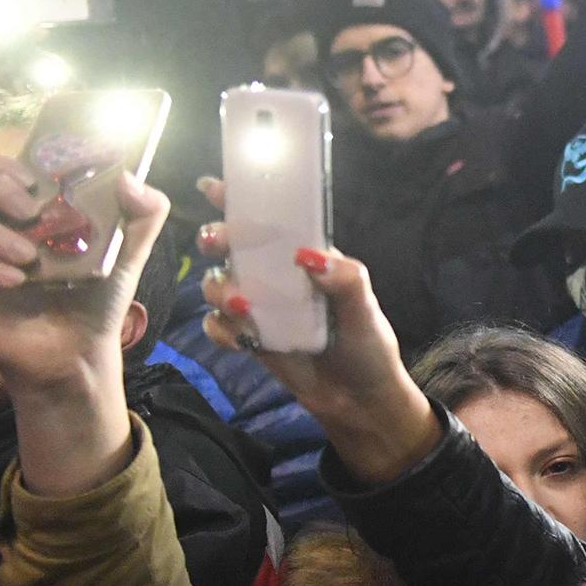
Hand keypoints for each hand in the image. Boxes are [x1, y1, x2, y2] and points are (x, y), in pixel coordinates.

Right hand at [0, 166, 171, 495]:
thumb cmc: (98, 299)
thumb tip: (128, 175)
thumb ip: (144, 212)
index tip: (39, 178)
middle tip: (31, 210)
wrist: (76, 352)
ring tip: (27, 256)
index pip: (1, 169)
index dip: (12, 165)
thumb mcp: (129, 252)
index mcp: (30, 211)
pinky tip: (13, 282)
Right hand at [195, 179, 435, 483]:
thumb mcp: (365, 311)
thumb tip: (308, 257)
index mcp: (310, 257)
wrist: (358, 400)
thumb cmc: (368, 346)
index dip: (245, 199)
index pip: (277, 219)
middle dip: (219, 237)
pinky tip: (243, 338)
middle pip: (236, 246)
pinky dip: (222, 328)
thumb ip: (345, 280)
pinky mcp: (250, 336)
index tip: (217, 185)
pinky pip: (219, 325)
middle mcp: (280, 276)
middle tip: (218, 241)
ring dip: (220, 288)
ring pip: (219, 284)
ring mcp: (262, 305)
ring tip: (244, 303)